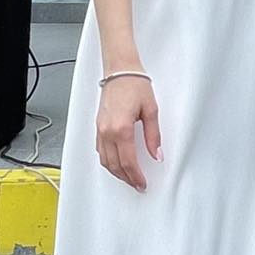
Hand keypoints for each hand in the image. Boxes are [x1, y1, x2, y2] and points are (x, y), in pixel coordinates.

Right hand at [95, 74, 161, 190]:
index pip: (128, 161)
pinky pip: (100, 150)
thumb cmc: (135, 85)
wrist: (120, 70)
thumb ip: (154, 136)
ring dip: (116, 172)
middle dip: (127, 178)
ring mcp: (100, 129)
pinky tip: (116, 163)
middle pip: (115, 164)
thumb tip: (157, 154)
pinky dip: (108, 161)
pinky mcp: (98, 126)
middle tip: (137, 184)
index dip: (136, 176)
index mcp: (121, 129)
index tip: (142, 183)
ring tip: (128, 178)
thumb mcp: (151, 110)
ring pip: (105, 160)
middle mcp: (107, 131)